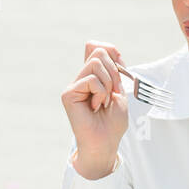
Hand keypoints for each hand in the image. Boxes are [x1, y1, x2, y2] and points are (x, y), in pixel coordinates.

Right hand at [61, 40, 128, 178]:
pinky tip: (96, 107)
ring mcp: (73, 86)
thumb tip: (105, 46)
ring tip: (103, 102)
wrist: (105, 142)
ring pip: (95, 63)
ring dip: (108, 84)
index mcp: (92, 76)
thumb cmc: (112, 122)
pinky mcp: (68, 94)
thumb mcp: (119, 90)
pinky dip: (100, 93)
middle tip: (112, 94)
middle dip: (114, 73)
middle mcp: (80, 78)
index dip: (112, 53)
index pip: (97, 47)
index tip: (120, 73)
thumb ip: (113, 68)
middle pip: (99, 52)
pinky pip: (90, 80)